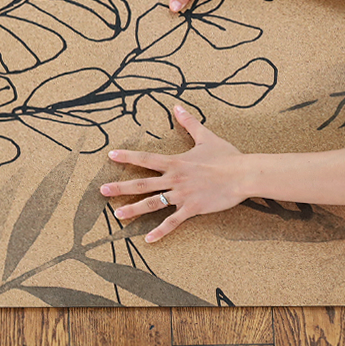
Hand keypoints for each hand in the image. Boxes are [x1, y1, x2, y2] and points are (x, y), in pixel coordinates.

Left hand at [100, 106, 246, 241]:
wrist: (242, 174)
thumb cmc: (226, 156)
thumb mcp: (206, 136)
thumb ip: (190, 123)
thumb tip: (177, 106)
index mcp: (176, 162)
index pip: (146, 158)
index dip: (128, 156)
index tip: (111, 155)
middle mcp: (175, 179)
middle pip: (142, 183)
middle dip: (121, 187)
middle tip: (102, 191)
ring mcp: (182, 195)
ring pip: (153, 203)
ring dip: (134, 209)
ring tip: (117, 215)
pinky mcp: (192, 209)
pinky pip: (173, 222)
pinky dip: (160, 231)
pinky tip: (148, 239)